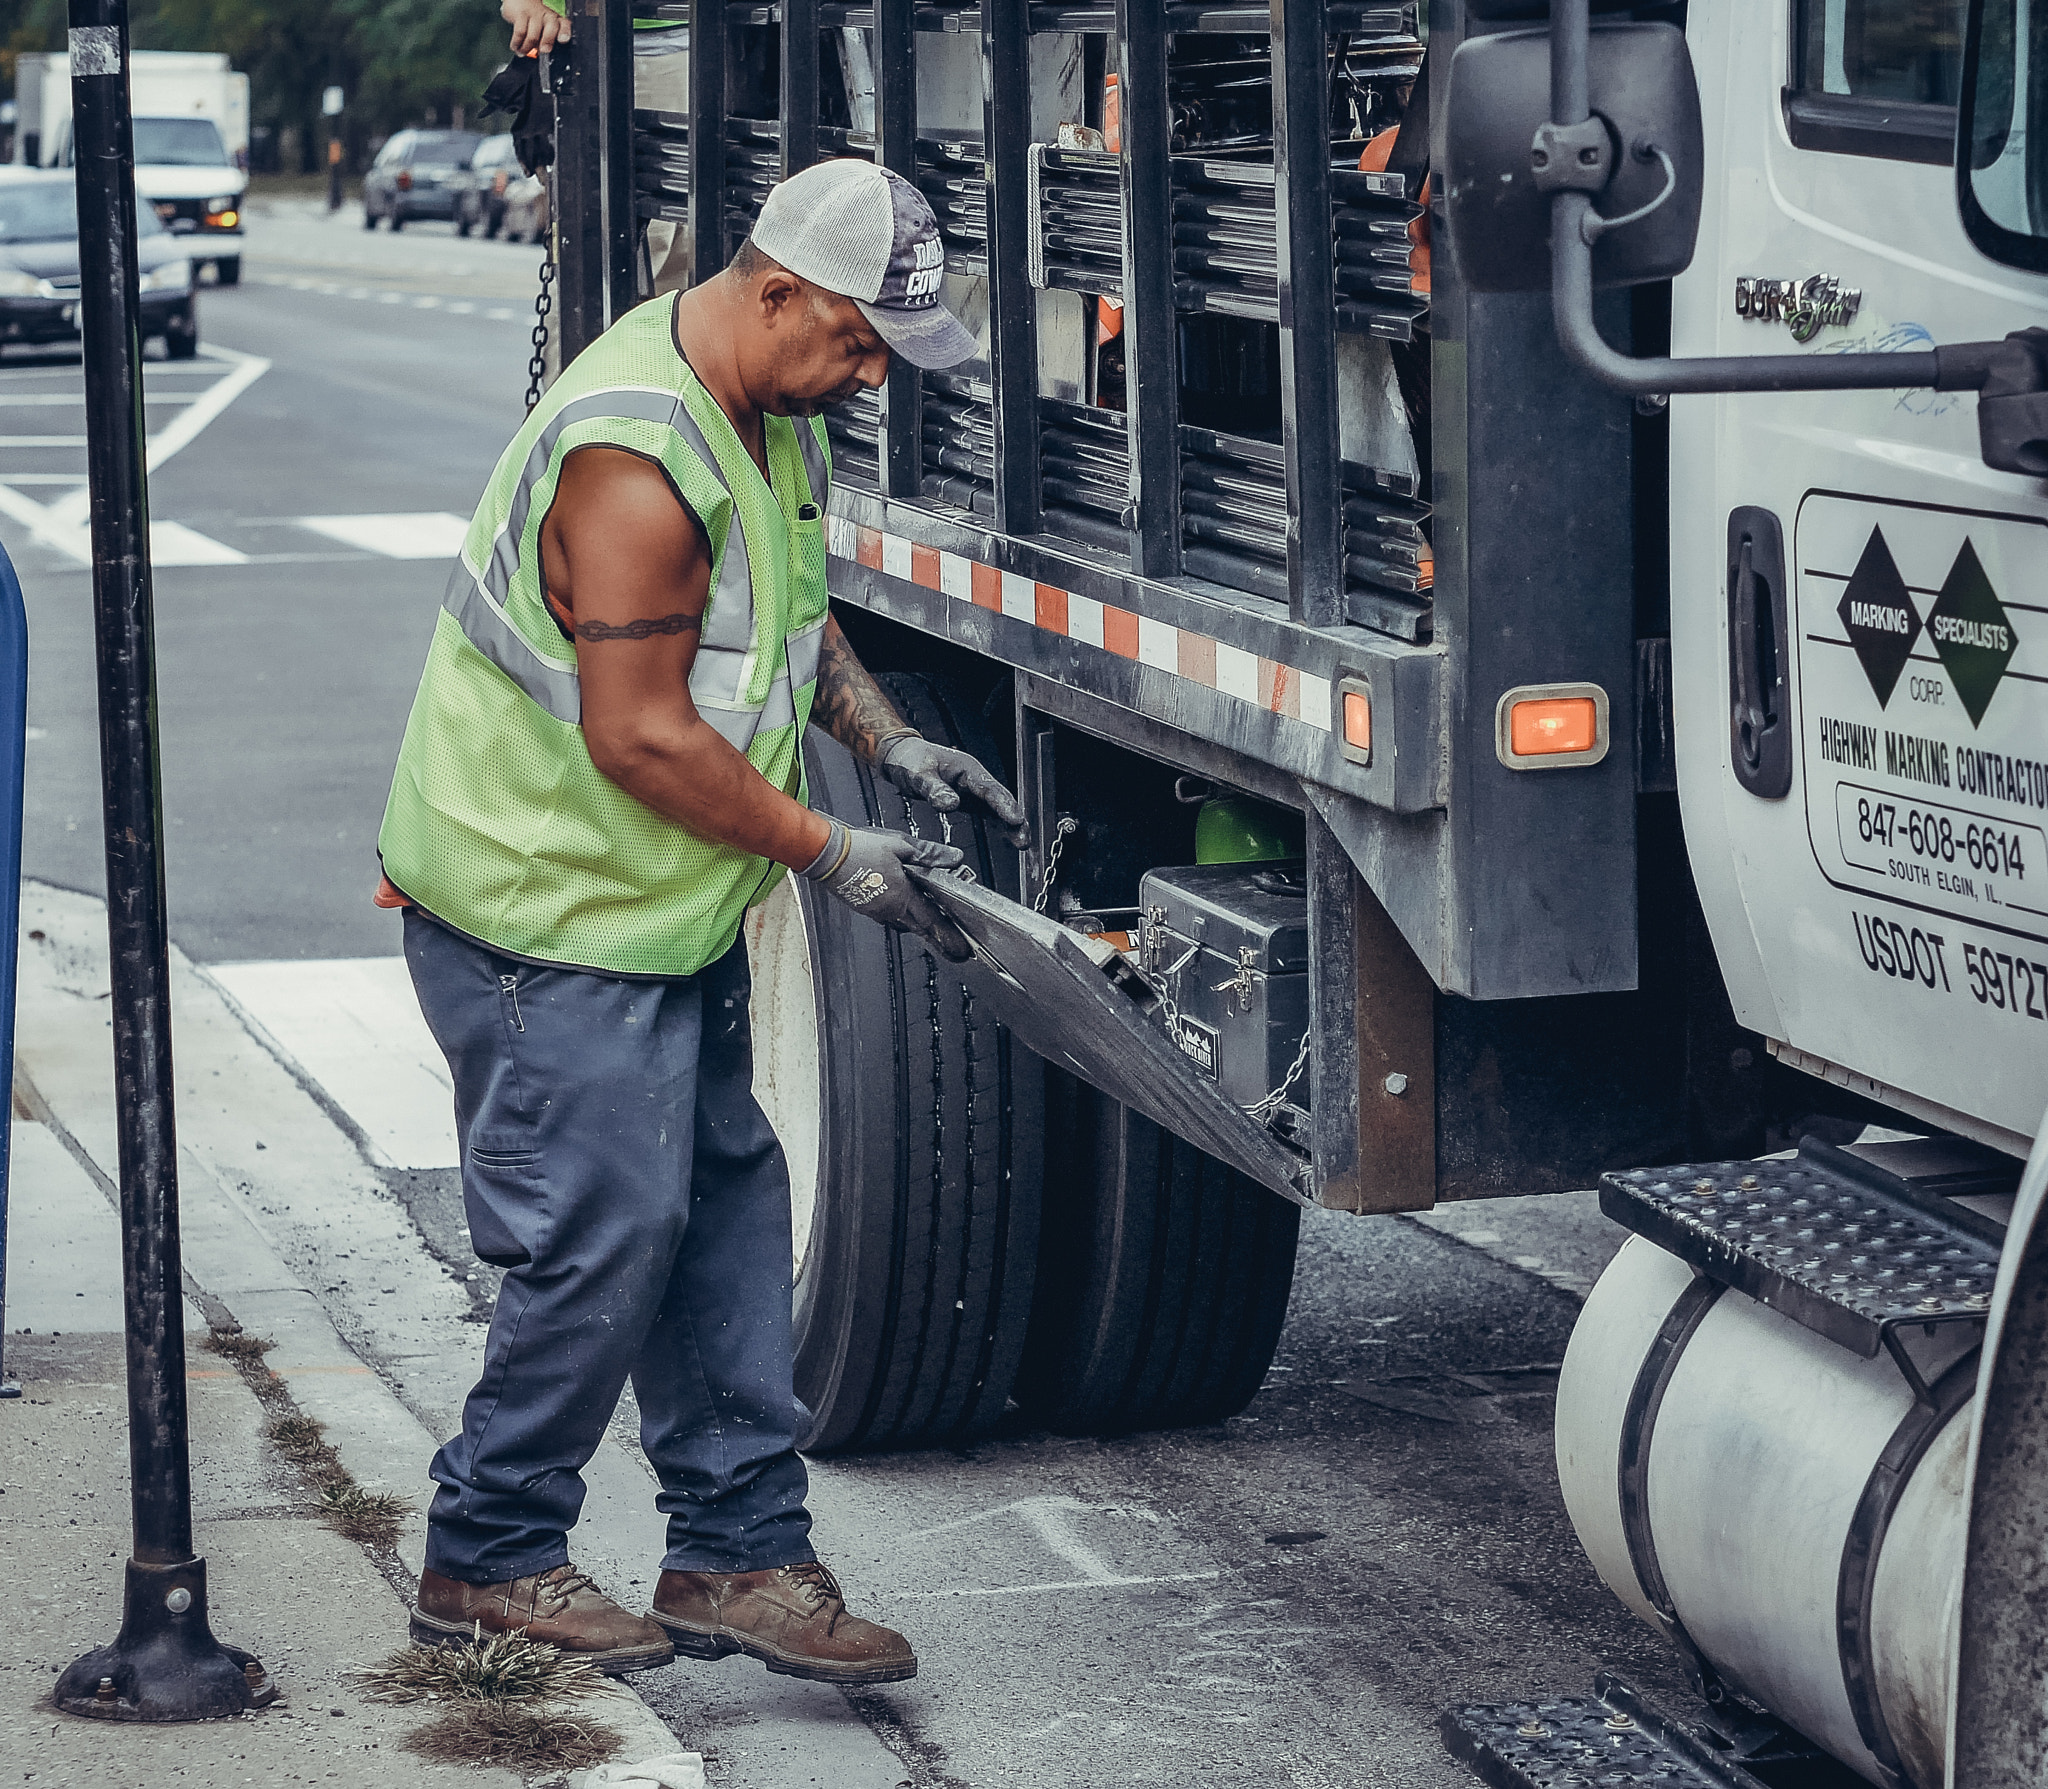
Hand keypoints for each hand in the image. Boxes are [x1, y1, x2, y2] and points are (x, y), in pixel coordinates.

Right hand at [502, 0, 567, 55]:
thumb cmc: (535, 15)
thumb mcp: (545, 24)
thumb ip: (547, 38)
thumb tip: (543, 54)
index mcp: (556, 20)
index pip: (564, 25)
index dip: (564, 33)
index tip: (562, 40)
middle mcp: (547, 16)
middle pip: (551, 30)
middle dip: (547, 42)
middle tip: (543, 51)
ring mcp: (534, 14)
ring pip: (533, 37)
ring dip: (527, 49)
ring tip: (523, 52)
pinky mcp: (521, 14)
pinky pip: (520, 33)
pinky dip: (517, 43)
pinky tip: (516, 47)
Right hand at [800, 822, 972, 961]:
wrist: (827, 855)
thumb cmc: (859, 850)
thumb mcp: (901, 846)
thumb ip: (930, 855)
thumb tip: (953, 858)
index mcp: (902, 895)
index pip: (932, 920)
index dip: (949, 936)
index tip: (960, 948)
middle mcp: (890, 909)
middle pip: (920, 929)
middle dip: (939, 942)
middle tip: (953, 951)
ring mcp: (875, 910)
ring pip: (903, 923)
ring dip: (919, 927)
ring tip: (933, 930)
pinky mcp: (864, 906)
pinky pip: (888, 916)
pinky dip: (901, 916)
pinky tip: (903, 909)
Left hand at [876, 736, 1030, 847]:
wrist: (901, 756)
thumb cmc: (910, 759)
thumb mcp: (918, 772)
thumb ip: (934, 789)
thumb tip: (951, 804)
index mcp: (966, 768)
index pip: (990, 789)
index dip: (1004, 805)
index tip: (1015, 819)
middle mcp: (974, 778)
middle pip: (1000, 799)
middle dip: (1014, 819)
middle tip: (1023, 839)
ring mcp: (972, 789)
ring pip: (997, 808)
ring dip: (1010, 825)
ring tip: (1022, 843)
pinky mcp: (967, 799)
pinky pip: (987, 812)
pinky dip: (998, 824)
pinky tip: (1007, 836)